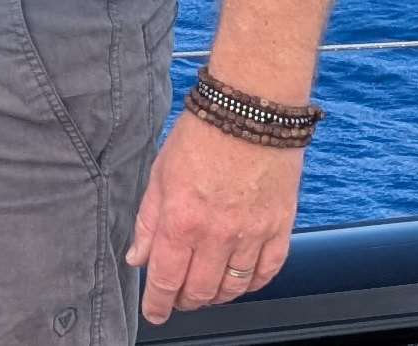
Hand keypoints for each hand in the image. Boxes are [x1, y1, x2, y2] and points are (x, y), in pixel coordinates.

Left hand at [126, 106, 303, 324]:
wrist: (251, 106)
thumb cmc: (204, 132)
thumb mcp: (161, 171)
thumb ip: (148, 219)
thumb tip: (137, 256)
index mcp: (182, 219)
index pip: (166, 280)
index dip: (158, 304)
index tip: (155, 311)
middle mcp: (217, 234)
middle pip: (199, 291)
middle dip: (185, 300)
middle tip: (180, 296)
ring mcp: (251, 233)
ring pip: (232, 288)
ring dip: (216, 296)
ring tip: (207, 289)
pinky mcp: (279, 227)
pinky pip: (266, 272)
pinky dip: (252, 283)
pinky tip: (241, 279)